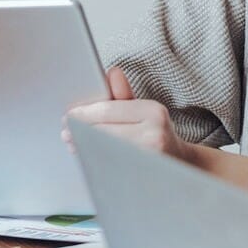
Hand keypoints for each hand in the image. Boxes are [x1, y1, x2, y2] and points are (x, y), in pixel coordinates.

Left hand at [63, 67, 201, 166]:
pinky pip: (110, 167)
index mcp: (153, 111)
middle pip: (103, 131)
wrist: (182, 164)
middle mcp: (154, 134)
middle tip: (65, 133)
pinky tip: (88, 158)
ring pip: (104, 150)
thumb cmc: (157, 133)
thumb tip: (112, 72)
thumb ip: (124, 94)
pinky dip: (96, 161)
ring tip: (73, 144)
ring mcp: (149, 158)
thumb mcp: (145, 110)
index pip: (108, 110)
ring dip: (84, 148)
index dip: (84, 114)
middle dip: (80, 132)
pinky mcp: (142, 176)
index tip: (68, 116)